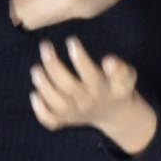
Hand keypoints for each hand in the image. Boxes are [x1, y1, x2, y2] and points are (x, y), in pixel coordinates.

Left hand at [29, 35, 158, 153]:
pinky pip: (50, 120)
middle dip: (53, 66)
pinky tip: (34, 94)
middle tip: (45, 46)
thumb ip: (120, 69)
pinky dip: (40, 110)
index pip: (91, 74)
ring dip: (43, 85)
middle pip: (68, 86)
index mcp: (102, 89)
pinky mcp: (65, 120)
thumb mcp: (126, 77)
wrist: (114, 114)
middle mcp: (87, 101)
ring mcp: (75, 113)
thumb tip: (109, 61)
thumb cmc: (117, 87)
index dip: (80, 59)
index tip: (71, 41)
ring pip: (56, 102)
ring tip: (36, 68)